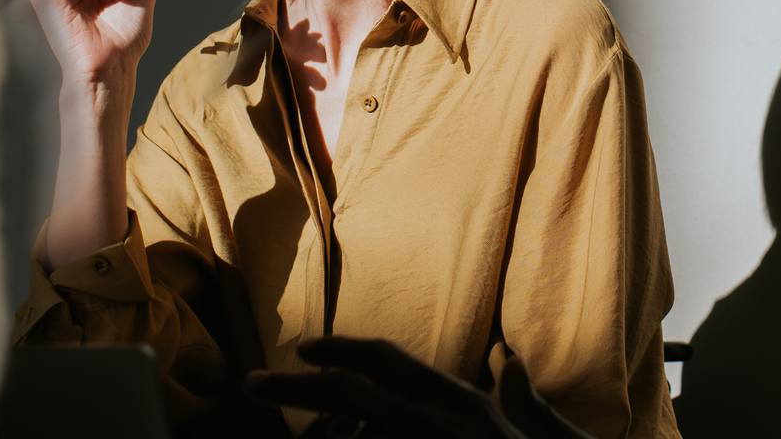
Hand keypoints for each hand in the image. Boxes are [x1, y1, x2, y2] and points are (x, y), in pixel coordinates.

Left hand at [245, 338, 591, 438]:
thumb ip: (527, 403)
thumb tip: (513, 363)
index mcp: (463, 403)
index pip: (391, 362)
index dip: (344, 350)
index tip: (306, 350)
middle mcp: (438, 420)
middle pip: (352, 391)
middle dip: (296, 387)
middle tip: (252, 383)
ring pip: (348, 434)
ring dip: (311, 435)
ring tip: (269, 415)